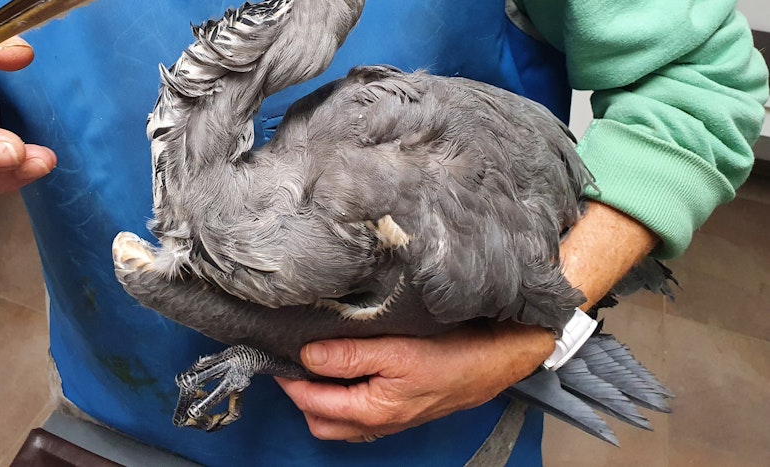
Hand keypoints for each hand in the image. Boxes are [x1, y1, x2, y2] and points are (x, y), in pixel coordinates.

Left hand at [277, 322, 554, 441]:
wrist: (496, 360)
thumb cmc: (452, 354)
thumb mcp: (396, 349)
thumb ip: (349, 354)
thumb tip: (308, 355)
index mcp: (373, 409)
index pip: (313, 402)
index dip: (290, 380)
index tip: (275, 355)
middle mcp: (379, 421)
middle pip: (322, 420)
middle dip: (300, 395)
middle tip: (289, 361)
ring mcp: (391, 419)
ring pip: (340, 420)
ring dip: (320, 399)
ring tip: (313, 363)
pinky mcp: (401, 409)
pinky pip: (360, 414)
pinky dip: (342, 399)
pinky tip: (345, 372)